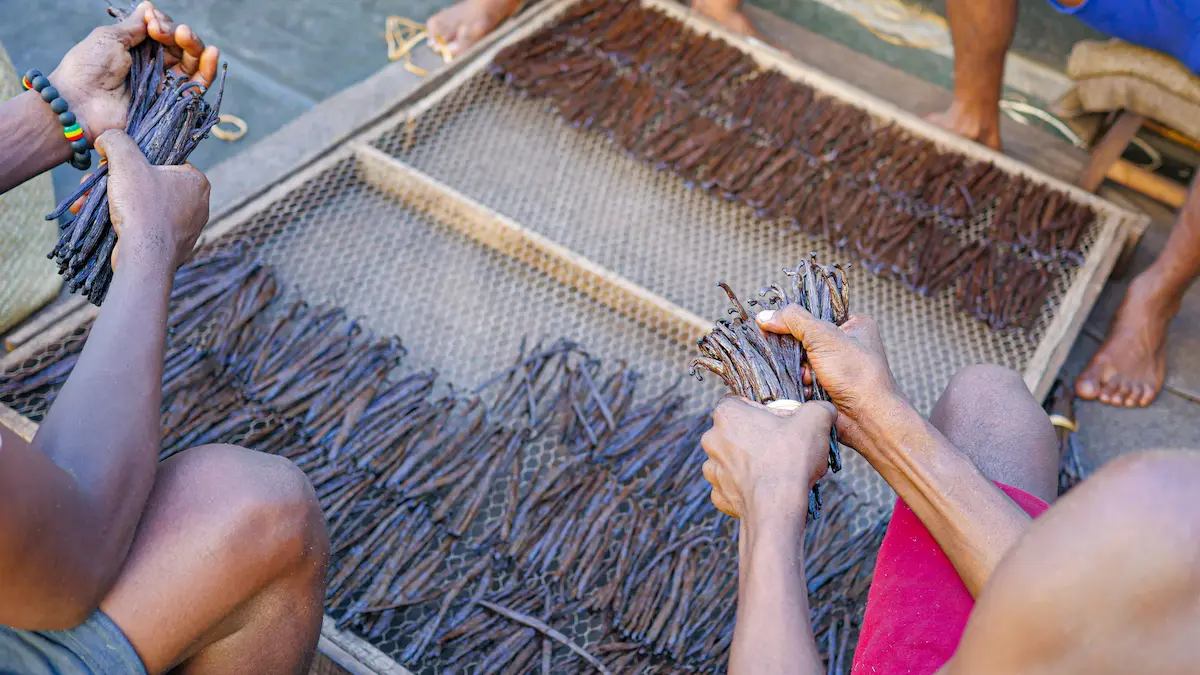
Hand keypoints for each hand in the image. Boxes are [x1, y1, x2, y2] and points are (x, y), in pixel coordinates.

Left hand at [49, 2, 219, 143]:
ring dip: (195, 46)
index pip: (164, 33)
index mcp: (137, 49)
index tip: (152, 23)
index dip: (164, 25)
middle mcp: (154, 67)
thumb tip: (149, 7)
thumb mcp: (109, 37)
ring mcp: (164, 85)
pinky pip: (198, 86)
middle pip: (182, 47)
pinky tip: (211, 52)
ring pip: (193, 64)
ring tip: (186, 36)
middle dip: (180, 35)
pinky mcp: (173, 104)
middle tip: (167, 31)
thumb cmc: (87, 68)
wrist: (79, 105)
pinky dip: (208, 69)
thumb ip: (135, 25)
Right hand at [96, 130, 208, 269]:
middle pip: (148, 183)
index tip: (110, 164)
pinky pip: (144, 226)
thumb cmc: (142, 207)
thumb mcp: (126, 162)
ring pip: (142, 205)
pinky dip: (121, 222)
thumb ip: (117, 141)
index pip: (163, 160)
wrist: (145, 258)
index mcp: (197, 182)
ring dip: (111, 201)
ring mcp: (187, 228)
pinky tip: (97, 221)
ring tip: (85, 202)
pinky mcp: (172, 247)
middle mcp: (198, 205)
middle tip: (91, 184)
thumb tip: (107, 138)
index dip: (133, 159)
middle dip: (114, 183)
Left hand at [701, 397, 835, 521]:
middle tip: (782, 447)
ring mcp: (712, 468)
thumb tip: (823, 409)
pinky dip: (746, 487)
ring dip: (749, 463)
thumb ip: (818, 408)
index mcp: (727, 413)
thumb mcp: (815, 420)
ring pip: (732, 459)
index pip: (741, 402)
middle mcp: (712, 438)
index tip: (781, 423)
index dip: (763, 410)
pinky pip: (732, 485)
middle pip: (737, 431)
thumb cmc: (790, 459)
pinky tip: (765, 489)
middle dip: (757, 437)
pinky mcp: (718, 493)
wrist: (777, 507)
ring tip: (775, 470)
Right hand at [755, 306, 905, 453]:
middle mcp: (846, 344)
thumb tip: (764, 316)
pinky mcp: (826, 387)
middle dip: (797, 351)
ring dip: (799, 370)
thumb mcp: (824, 337)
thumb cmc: (856, 374)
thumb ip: (794, 320)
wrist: (868, 419)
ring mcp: (836, 367)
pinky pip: (803, 380)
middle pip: (805, 338)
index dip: (797, 319)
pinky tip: (808, 389)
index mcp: (854, 325)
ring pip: (801, 361)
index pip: (817, 312)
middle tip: (798, 357)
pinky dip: (802, 384)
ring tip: (808, 377)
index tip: (778, 324)